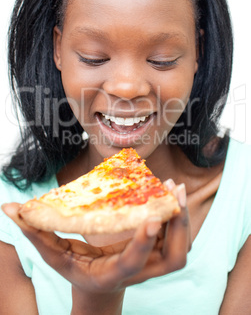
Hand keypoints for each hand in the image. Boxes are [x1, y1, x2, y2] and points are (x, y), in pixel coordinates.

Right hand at [2, 182, 190, 293]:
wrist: (100, 287)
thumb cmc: (76, 271)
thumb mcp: (55, 255)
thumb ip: (35, 233)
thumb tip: (9, 208)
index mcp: (113, 274)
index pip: (132, 262)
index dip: (142, 242)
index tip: (151, 217)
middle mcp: (139, 272)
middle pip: (172, 257)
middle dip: (177, 226)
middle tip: (173, 191)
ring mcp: (151, 264)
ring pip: (178, 246)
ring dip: (181, 218)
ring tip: (173, 186)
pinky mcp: (156, 252)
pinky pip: (173, 235)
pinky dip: (175, 214)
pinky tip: (168, 190)